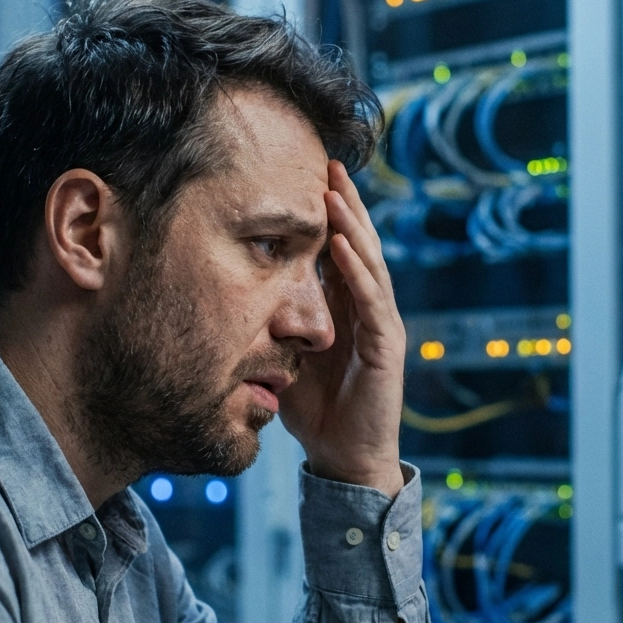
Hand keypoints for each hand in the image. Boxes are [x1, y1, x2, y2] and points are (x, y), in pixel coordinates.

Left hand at [278, 161, 406, 497]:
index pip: (338, 253)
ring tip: (337, 191)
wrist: (343, 458)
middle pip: (359, 247)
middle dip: (344, 206)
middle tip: (328, 164)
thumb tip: (235, 295)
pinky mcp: (386, 347)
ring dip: (354, 227)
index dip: (327, 217)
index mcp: (343, 310)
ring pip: (370, 265)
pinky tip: (346, 244)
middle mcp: (366, 311)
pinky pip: (373, 301)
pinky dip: (359, 271)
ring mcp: (380, 326)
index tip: (307, 178)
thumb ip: (272, 326)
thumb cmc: (314, 411)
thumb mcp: (284, 358)